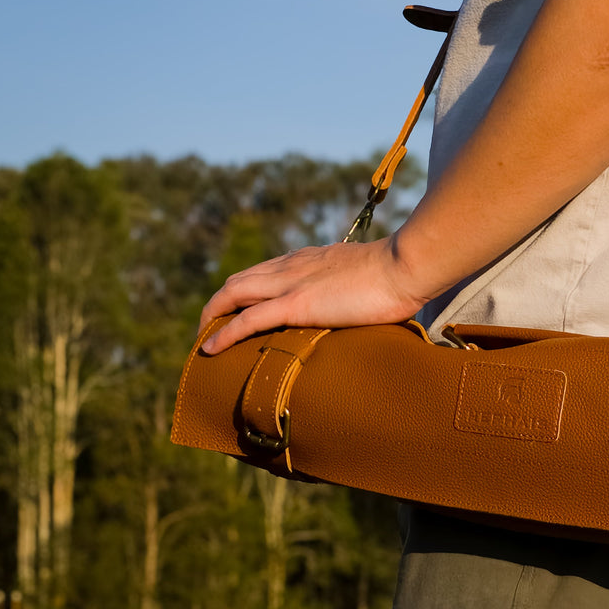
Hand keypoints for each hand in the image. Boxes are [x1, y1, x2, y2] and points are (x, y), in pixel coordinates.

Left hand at [197, 236, 427, 354]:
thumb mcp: (371, 279)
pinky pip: (248, 319)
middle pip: (239, 280)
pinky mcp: (296, 304)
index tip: (240, 310)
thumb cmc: (401, 276)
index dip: (246, 290)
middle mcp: (293, 266)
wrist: (405, 266)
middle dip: (218, 304)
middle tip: (210, 328)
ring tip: (202, 339)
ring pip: (234, 293)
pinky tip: (209, 349)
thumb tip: (369, 305)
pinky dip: (224, 333)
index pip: (266, 271)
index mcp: (311, 260)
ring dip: (212, 316)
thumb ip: (358, 288)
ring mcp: (291, 284)